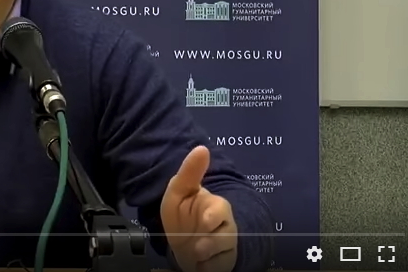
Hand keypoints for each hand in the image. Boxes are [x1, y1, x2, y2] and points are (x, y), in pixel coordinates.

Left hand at [160, 146, 237, 271]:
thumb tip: (202, 147)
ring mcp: (227, 246)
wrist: (183, 244)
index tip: (204, 220)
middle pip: (224, 237)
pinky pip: (216, 267)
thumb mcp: (179, 191)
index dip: (210, 218)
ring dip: (201, 254)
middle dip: (205, 242)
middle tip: (194, 243)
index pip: (220, 211)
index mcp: (216, 206)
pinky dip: (204, 266)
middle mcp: (226, 226)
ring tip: (193, 251)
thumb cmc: (182, 215)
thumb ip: (189, 172)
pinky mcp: (226, 262)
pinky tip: (199, 261)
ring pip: (219, 253)